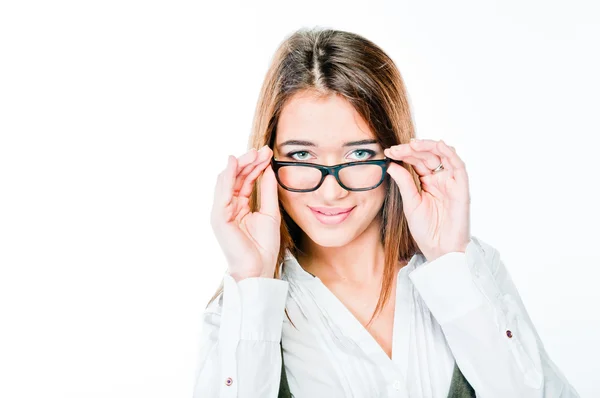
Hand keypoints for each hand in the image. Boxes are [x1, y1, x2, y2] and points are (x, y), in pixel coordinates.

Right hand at [210, 145, 280, 281]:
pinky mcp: (218, 217)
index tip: (268, 153)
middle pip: (235, 177)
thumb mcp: (270, 212)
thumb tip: (268, 169)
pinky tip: (235, 163)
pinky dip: (227, 176)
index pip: (245, 180)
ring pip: (227, 180)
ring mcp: (221, 211)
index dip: (256, 165)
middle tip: (263, 150)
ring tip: (254, 153)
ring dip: (240, 165)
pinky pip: (222, 192)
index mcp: (238, 206)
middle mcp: (227, 207)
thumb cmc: (263, 246)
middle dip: (248, 161)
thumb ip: (268, 191)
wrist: (258, 268)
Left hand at [383, 138, 470, 261]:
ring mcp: (451, 182)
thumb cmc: (426, 230)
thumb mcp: (410, 203)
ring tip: (412, 144)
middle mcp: (440, 179)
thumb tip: (391, 164)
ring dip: (429, 146)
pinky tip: (438, 145)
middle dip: (412, 149)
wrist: (440, 249)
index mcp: (427, 182)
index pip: (416, 161)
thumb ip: (404, 182)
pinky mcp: (462, 188)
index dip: (404, 154)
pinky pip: (458, 166)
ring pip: (443, 156)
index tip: (389, 152)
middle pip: (428, 156)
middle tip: (396, 149)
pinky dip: (450, 153)